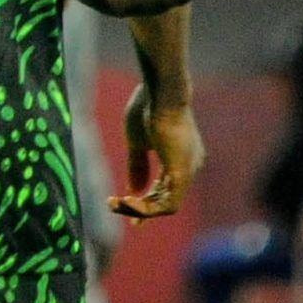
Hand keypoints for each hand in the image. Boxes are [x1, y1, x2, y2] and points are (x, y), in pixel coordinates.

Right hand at [110, 85, 202, 219]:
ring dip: (140, 210)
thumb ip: (138, 166)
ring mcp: (188, 171)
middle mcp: (190, 167)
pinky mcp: (182, 173)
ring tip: (116, 203)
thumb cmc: (148, 108)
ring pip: (167, 206)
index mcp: (181, 157)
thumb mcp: (138, 141)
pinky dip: (148, 208)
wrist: (161, 93)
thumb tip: (133, 189)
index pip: (166, 188)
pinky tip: (127, 200)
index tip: (122, 203)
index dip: (145, 200)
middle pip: (165, 200)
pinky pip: (168, 204)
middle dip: (138, 208)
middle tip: (113, 205)